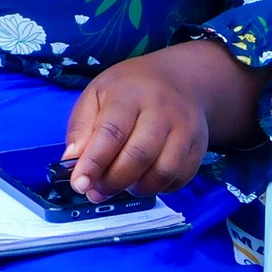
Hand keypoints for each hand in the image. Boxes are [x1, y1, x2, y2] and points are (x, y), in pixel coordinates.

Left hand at [63, 38, 266, 200]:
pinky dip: (159, 188)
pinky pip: (180, 178)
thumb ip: (81, 126)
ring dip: (137, 188)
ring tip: (121, 185)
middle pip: (139, 155)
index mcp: (130, 94)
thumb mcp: (96, 94)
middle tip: (96, 191)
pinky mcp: (199, 146)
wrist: (179, 80)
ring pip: (163, 171)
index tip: (79, 184)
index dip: (94, 162)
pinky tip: (143, 181)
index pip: (111, 132)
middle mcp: (162, 110)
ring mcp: (185, 129)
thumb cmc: (129, 89)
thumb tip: (72, 160)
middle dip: (113, 181)